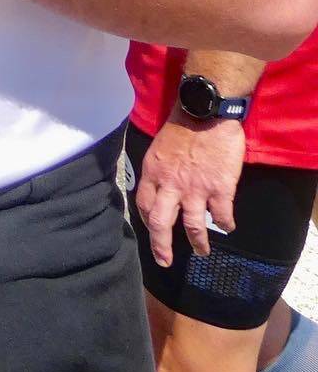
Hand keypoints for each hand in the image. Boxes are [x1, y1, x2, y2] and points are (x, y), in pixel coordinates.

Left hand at [134, 116, 244, 267]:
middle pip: (161, 224)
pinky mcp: (220, 188)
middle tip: (165, 260)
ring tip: (202, 251)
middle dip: (162, 246)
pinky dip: (226, 224)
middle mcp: (171, 184)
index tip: (153, 230)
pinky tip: (228, 226)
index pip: (144, 205)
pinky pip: (221, 215)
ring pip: (193, 226)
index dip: (148, 221)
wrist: (206, 111)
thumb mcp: (159, 146)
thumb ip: (159, 168)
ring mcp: (196, 189)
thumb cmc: (182, 124)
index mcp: (153, 172)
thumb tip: (160, 184)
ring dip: (198, 242)